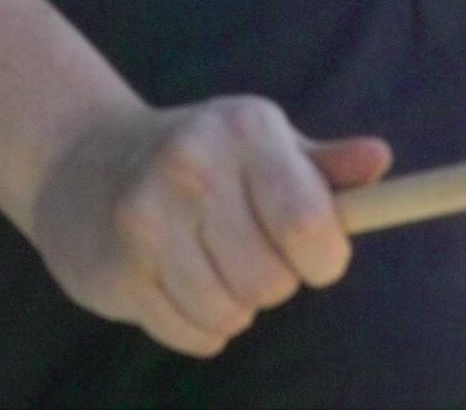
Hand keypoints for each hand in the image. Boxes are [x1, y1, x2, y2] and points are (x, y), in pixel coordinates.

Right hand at [29, 95, 390, 356]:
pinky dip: (200, 327)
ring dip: (236, 307)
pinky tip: (180, 284)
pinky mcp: (117, 270)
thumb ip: (325, 165)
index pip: (308, 222)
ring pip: (230, 314)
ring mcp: (148, 218)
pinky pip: (191, 335)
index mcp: (246, 131)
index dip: (325, 257)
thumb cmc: (202, 156)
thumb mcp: (264, 143)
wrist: (85, 160)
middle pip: (271, 281)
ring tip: (215, 266)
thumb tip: (381, 161)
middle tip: (252, 253)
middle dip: (274, 281)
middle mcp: (194, 167)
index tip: (317, 256)